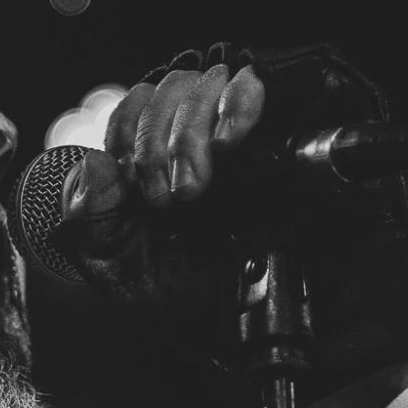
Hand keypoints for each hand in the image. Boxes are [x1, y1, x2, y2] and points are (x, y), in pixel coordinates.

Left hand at [54, 44, 407, 395]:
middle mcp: (222, 136)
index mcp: (179, 163)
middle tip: (170, 198)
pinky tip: (234, 139)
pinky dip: (240, 96)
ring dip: (190, 124)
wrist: (319, 339)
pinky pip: (274, 69)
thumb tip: (87, 166)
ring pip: (210, 74)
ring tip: (198, 187)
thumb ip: (92, 230)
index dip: (127, 136)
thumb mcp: (138, 281)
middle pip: (167, 85)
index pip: (138, 109)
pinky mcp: (320, 109)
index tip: (137, 191)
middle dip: (154, 138)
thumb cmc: (234, 315)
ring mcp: (271, 119)